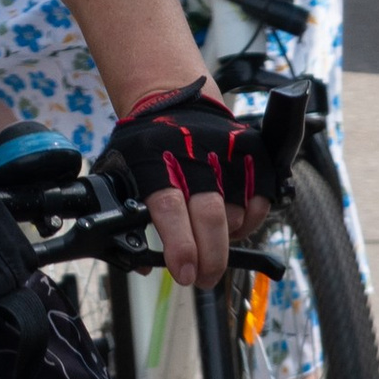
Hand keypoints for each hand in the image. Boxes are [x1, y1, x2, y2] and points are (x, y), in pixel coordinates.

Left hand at [94, 83, 291, 290]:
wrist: (171, 100)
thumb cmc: (144, 146)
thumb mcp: (119, 172)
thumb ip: (126, 216)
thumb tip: (141, 266)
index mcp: (155, 159)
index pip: (170, 208)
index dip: (180, 246)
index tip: (184, 273)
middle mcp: (194, 154)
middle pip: (210, 215)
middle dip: (210, 258)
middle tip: (203, 279)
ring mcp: (227, 153)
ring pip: (236, 214)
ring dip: (224, 240)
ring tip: (209, 242)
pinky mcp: (253, 154)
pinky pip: (259, 205)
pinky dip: (247, 225)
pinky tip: (230, 225)